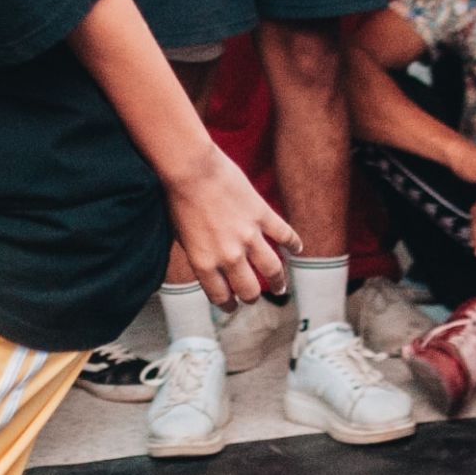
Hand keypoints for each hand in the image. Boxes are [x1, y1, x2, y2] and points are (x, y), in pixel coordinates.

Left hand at [161, 143, 292, 304]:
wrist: (190, 169)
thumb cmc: (178, 199)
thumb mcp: (180, 236)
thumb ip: (198, 254)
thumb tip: (209, 266)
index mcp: (204, 263)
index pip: (220, 296)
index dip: (227, 304)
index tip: (231, 306)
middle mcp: (228, 255)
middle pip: (249, 289)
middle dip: (252, 297)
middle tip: (254, 297)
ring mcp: (248, 236)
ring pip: (272, 269)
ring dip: (279, 281)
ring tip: (281, 287)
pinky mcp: (262, 215)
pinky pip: (285, 235)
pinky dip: (294, 244)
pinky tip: (297, 250)